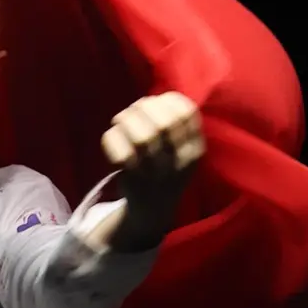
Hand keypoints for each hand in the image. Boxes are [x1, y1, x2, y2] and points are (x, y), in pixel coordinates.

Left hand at [100, 92, 205, 246]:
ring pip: (142, 137)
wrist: (153, 209)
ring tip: (121, 120)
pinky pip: (121, 152)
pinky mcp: (134, 180)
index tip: (156, 102)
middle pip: (164, 124)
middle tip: (134, 110)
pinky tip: (112, 137)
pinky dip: (112, 138)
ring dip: (126, 120)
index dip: (168, 100)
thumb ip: (175, 123)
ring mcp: (156, 173)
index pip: (187, 114)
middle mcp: (179, 162)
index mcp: (195, 150)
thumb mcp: (183, 148)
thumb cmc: (166, 169)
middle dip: (144, 108)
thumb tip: (155, 98)